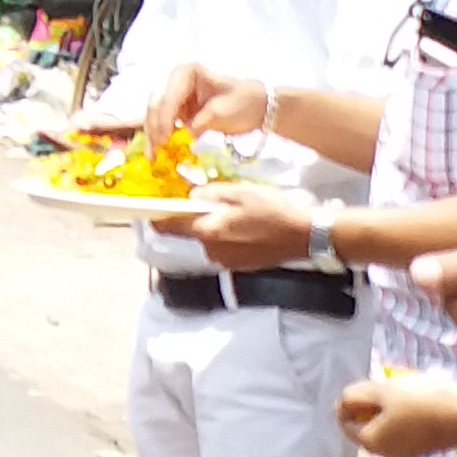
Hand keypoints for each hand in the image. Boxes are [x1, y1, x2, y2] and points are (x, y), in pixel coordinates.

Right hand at [147, 62, 272, 141]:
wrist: (257, 108)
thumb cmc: (243, 102)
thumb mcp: (224, 110)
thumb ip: (203, 120)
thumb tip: (187, 132)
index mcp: (187, 73)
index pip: (169, 97)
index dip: (164, 118)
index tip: (165, 138)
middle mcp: (176, 82)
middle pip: (156, 104)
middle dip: (154, 127)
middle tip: (157, 149)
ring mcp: (176, 97)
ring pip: (154, 115)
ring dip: (152, 135)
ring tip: (152, 156)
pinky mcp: (177, 112)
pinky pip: (162, 124)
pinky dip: (159, 138)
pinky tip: (156, 153)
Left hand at [167, 180, 314, 272]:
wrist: (304, 235)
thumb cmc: (272, 209)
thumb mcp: (239, 191)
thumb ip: (210, 193)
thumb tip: (192, 196)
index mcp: (207, 231)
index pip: (169, 227)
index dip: (157, 217)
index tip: (151, 208)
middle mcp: (211, 251)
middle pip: (192, 231)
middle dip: (199, 216)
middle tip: (219, 200)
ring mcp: (225, 261)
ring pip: (210, 238)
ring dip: (216, 226)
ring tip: (240, 213)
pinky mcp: (239, 265)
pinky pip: (225, 247)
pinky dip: (230, 236)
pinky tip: (249, 226)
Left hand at [339, 369, 456, 456]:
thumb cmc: (425, 400)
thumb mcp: (384, 391)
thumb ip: (355, 395)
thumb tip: (341, 403)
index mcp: (370, 443)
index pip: (345, 419)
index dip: (353, 398)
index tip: (374, 385)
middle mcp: (384, 455)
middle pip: (365, 423)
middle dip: (373, 403)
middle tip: (391, 386)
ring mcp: (404, 455)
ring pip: (384, 425)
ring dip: (390, 406)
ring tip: (407, 391)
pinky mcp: (422, 449)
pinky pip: (402, 429)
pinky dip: (405, 414)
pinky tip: (420, 400)